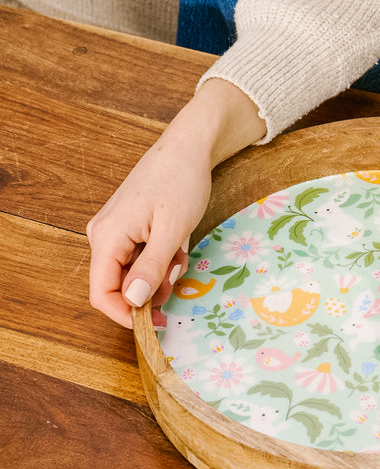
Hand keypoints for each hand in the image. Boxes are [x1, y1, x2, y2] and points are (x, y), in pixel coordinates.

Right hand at [87, 79, 265, 327]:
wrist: (189, 146)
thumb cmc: (182, 182)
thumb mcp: (172, 230)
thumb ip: (151, 268)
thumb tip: (132, 302)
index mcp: (108, 236)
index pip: (101, 293)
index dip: (125, 314)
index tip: (155, 322)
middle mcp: (103, 234)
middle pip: (118, 283)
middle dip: (150, 287)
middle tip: (179, 273)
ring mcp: (115, 228)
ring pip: (133, 270)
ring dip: (160, 271)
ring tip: (182, 252)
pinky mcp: (129, 224)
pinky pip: (140, 254)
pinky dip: (161, 256)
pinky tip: (178, 242)